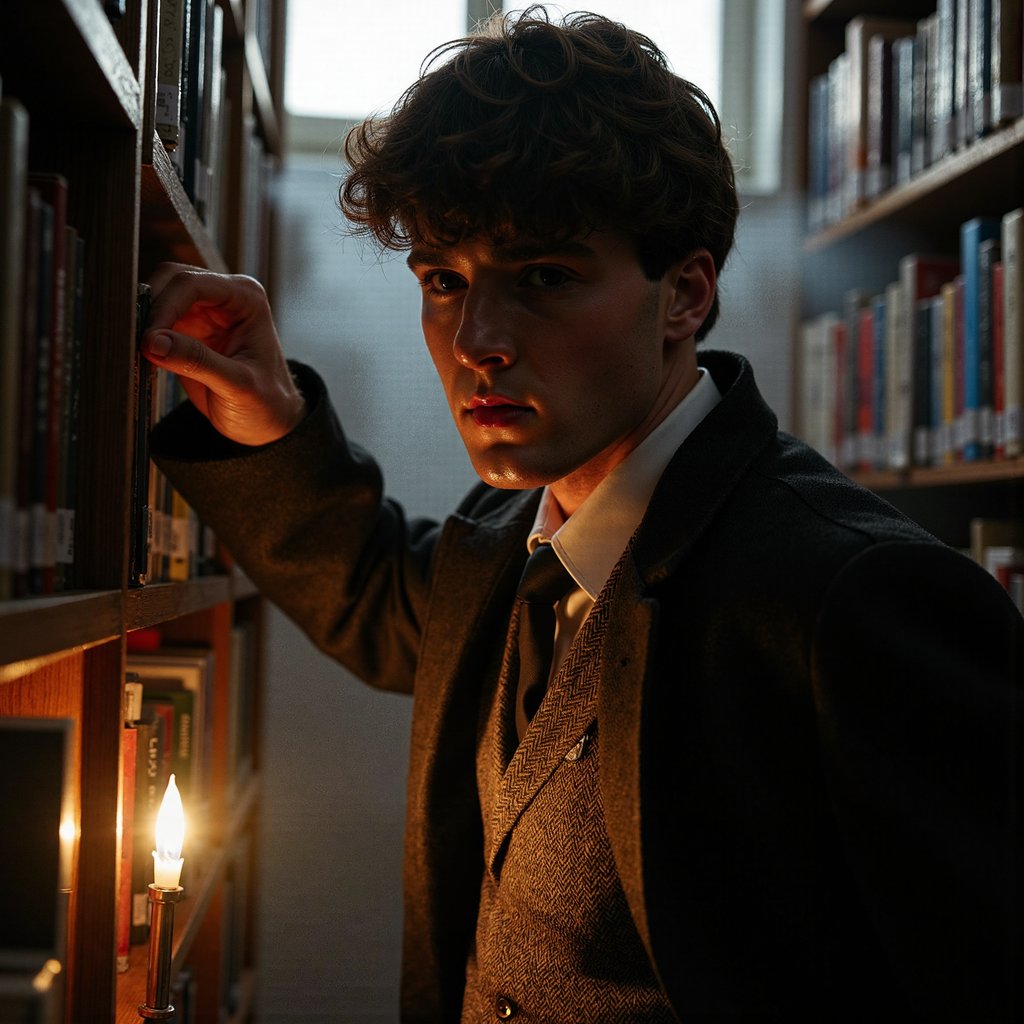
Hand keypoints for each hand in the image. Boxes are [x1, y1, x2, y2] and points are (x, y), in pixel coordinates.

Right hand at [142, 263, 305, 445]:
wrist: (265, 422)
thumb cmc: (266, 403)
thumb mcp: (238, 386)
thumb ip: (199, 361)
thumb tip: (154, 342)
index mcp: (246, 299)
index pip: (193, 284)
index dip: (165, 306)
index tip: (149, 338)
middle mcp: (224, 297)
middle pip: (171, 281)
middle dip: (151, 309)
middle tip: (137, 343)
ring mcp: (204, 311)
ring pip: (158, 297)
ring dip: (143, 321)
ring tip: (137, 351)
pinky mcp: (186, 329)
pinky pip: (154, 321)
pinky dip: (143, 334)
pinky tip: (141, 357)